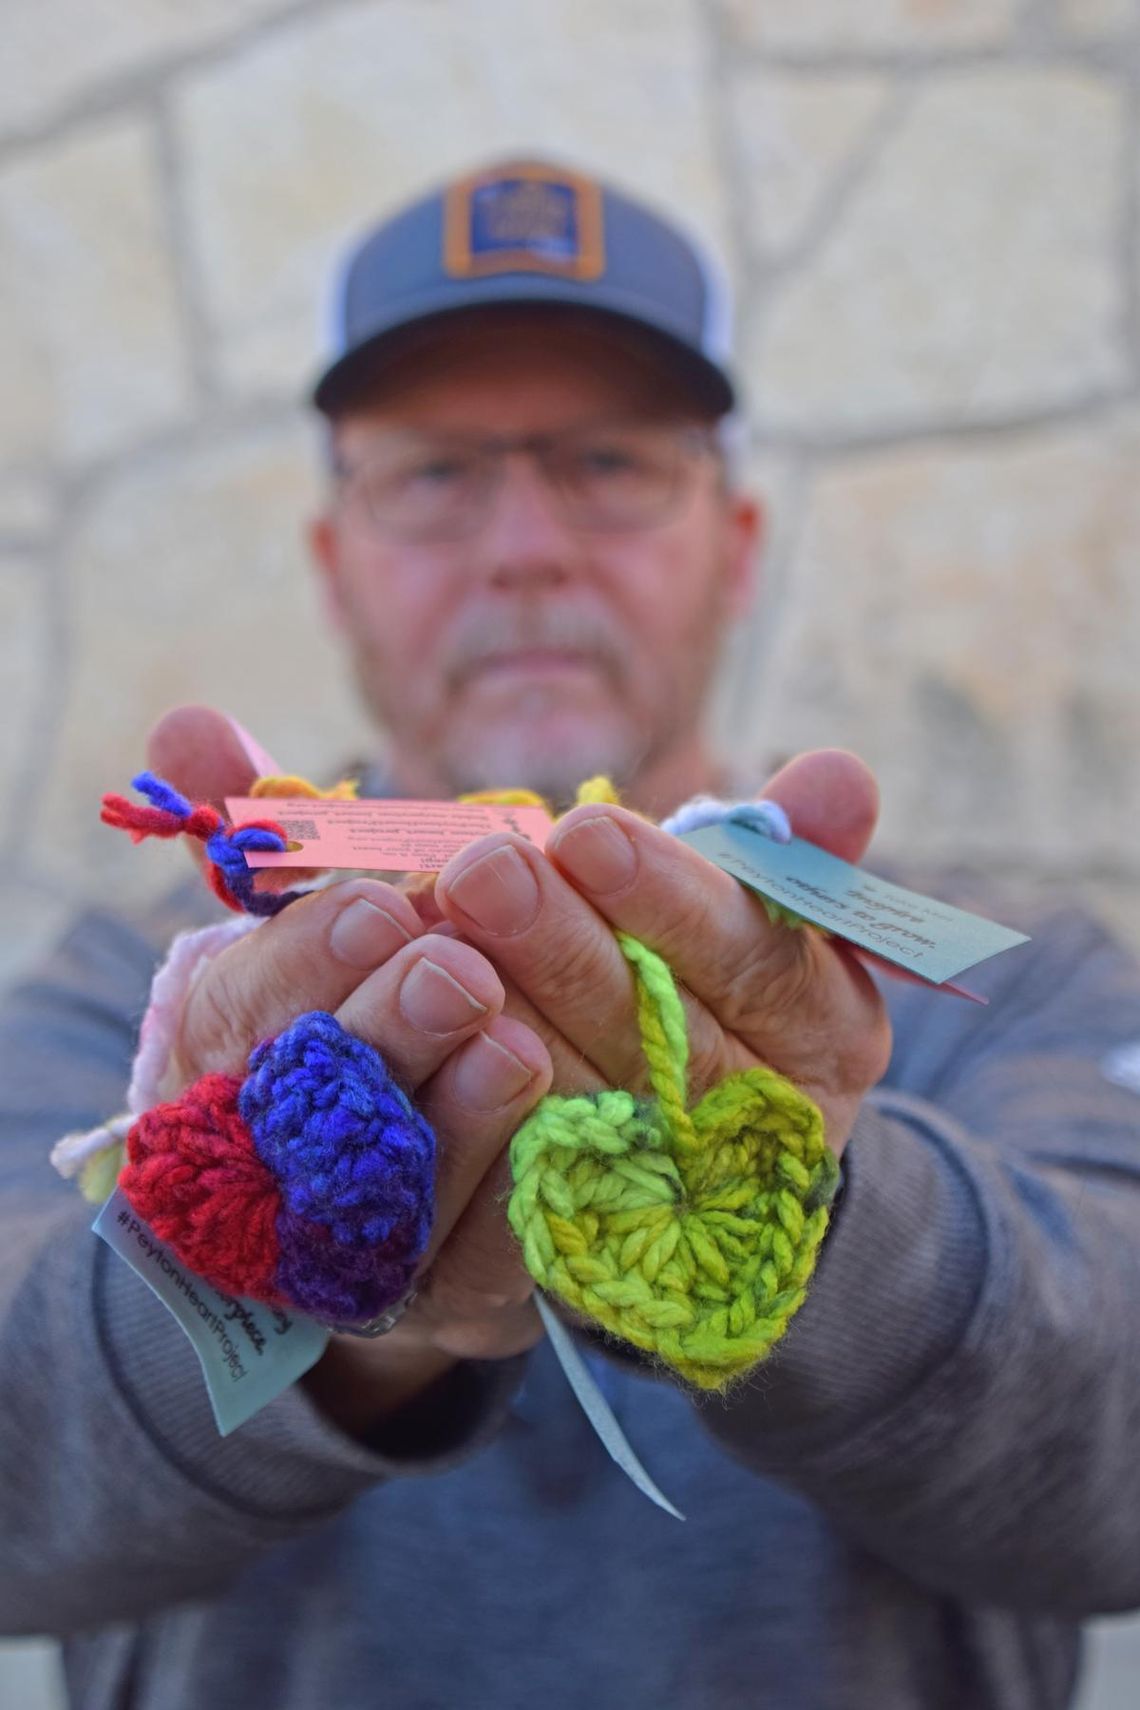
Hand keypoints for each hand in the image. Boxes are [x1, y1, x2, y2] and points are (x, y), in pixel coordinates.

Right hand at [146, 707, 555, 1432]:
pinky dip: (518, 1196)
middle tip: (455, 967)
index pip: (246, 1008)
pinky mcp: (460, 1292)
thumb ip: (271, 827)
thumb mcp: (322, 909)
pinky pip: (485, 1257)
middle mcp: (281, 1155)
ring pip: (405, 1185)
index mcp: (231, 1049)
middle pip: (324, 1100)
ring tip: (513, 1045)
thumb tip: (191, 723)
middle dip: (389, 1029)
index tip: (379, 903)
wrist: (410, 1157)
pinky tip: (567, 1132)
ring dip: (459, 1117)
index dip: (308, 958)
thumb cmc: (365, 998)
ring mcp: (366, 1237)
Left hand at [433, 750, 891, 1157]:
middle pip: (662, 1037)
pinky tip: (410, 1043)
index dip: (667, 895)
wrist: (689, 1150)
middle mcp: (764, 1124)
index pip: (753, 957)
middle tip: (483, 869)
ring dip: (507, 1024)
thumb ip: (781, 849)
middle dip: (564, 947)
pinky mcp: (587, 1247)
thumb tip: (839, 772)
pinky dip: (466, 1113)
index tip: (585, 830)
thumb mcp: (758, 913)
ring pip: (586, 1109)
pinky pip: (522, 1188)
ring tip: (434, 944)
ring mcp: (677, 1197)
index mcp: (826, 1031)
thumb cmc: (710, 981)